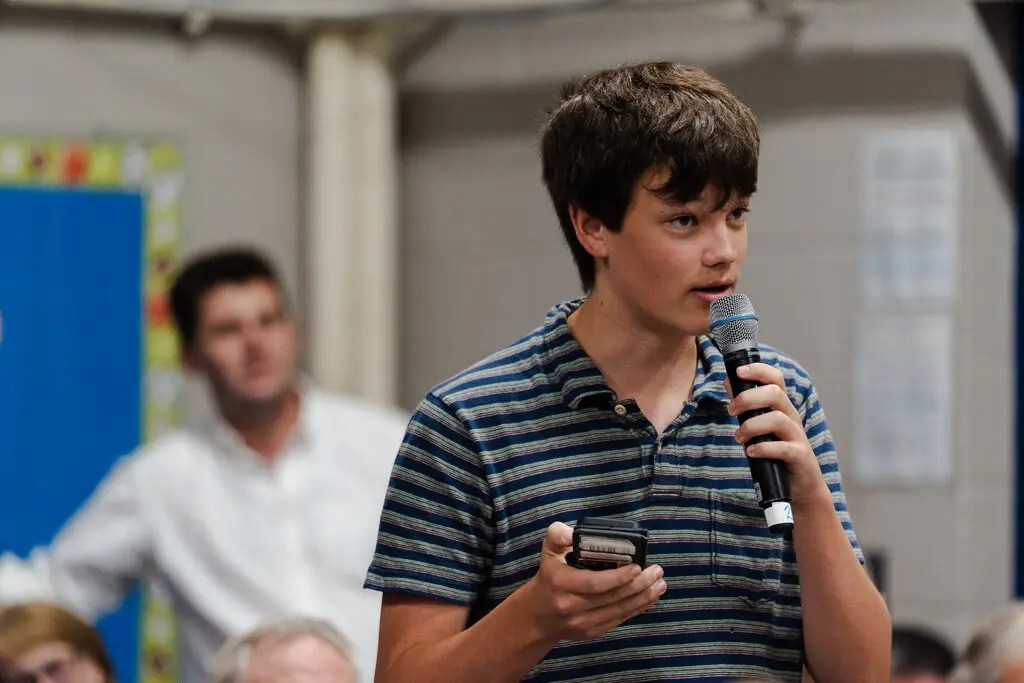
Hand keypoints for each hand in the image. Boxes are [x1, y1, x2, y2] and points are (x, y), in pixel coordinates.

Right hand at [519, 522, 665, 641]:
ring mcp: (583, 623)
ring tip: (659, 583)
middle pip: (612, 597)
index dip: (618, 577)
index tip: (637, 566)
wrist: (538, 616)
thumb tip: (569, 531)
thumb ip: (556, 535)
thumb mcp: (548, 552)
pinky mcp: (592, 632)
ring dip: (643, 597)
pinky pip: (619, 619)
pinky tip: (650, 597)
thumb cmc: (549, 577)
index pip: (594, 583)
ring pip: (619, 610)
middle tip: (656, 571)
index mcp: (561, 583)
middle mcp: (572, 606)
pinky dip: (637, 608)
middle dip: (638, 585)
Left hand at [725, 363, 830, 507]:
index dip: (759, 371)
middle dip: (748, 398)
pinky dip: (763, 448)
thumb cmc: (776, 453)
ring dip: (752, 426)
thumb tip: (728, 381)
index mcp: (782, 407)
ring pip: (778, 419)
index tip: (738, 372)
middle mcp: (791, 417)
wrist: (800, 485)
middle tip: (731, 410)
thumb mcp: (759, 425)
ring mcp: (797, 436)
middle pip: (775, 394)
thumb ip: (746, 405)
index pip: (776, 379)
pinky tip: (750, 452)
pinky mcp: (799, 456)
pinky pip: (783, 448)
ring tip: (738, 436)